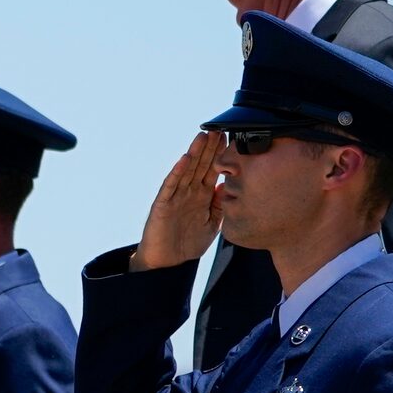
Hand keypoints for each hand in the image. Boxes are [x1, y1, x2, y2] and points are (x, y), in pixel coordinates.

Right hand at [131, 132, 222, 272]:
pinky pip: (170, 186)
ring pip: (186, 171)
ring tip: (202, 136)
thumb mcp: (213, 224)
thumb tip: (229, 186)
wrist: (167, 264)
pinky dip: (177, 173)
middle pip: (200, 165)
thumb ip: (220, 206)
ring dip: (194, 153)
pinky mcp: (162, 205)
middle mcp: (188, 192)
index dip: (220, 154)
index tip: (230, 138)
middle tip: (219, 129)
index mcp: (201, 196)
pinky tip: (184, 160)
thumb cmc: (188, 244)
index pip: (212, 170)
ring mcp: (174, 197)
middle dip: (209, 148)